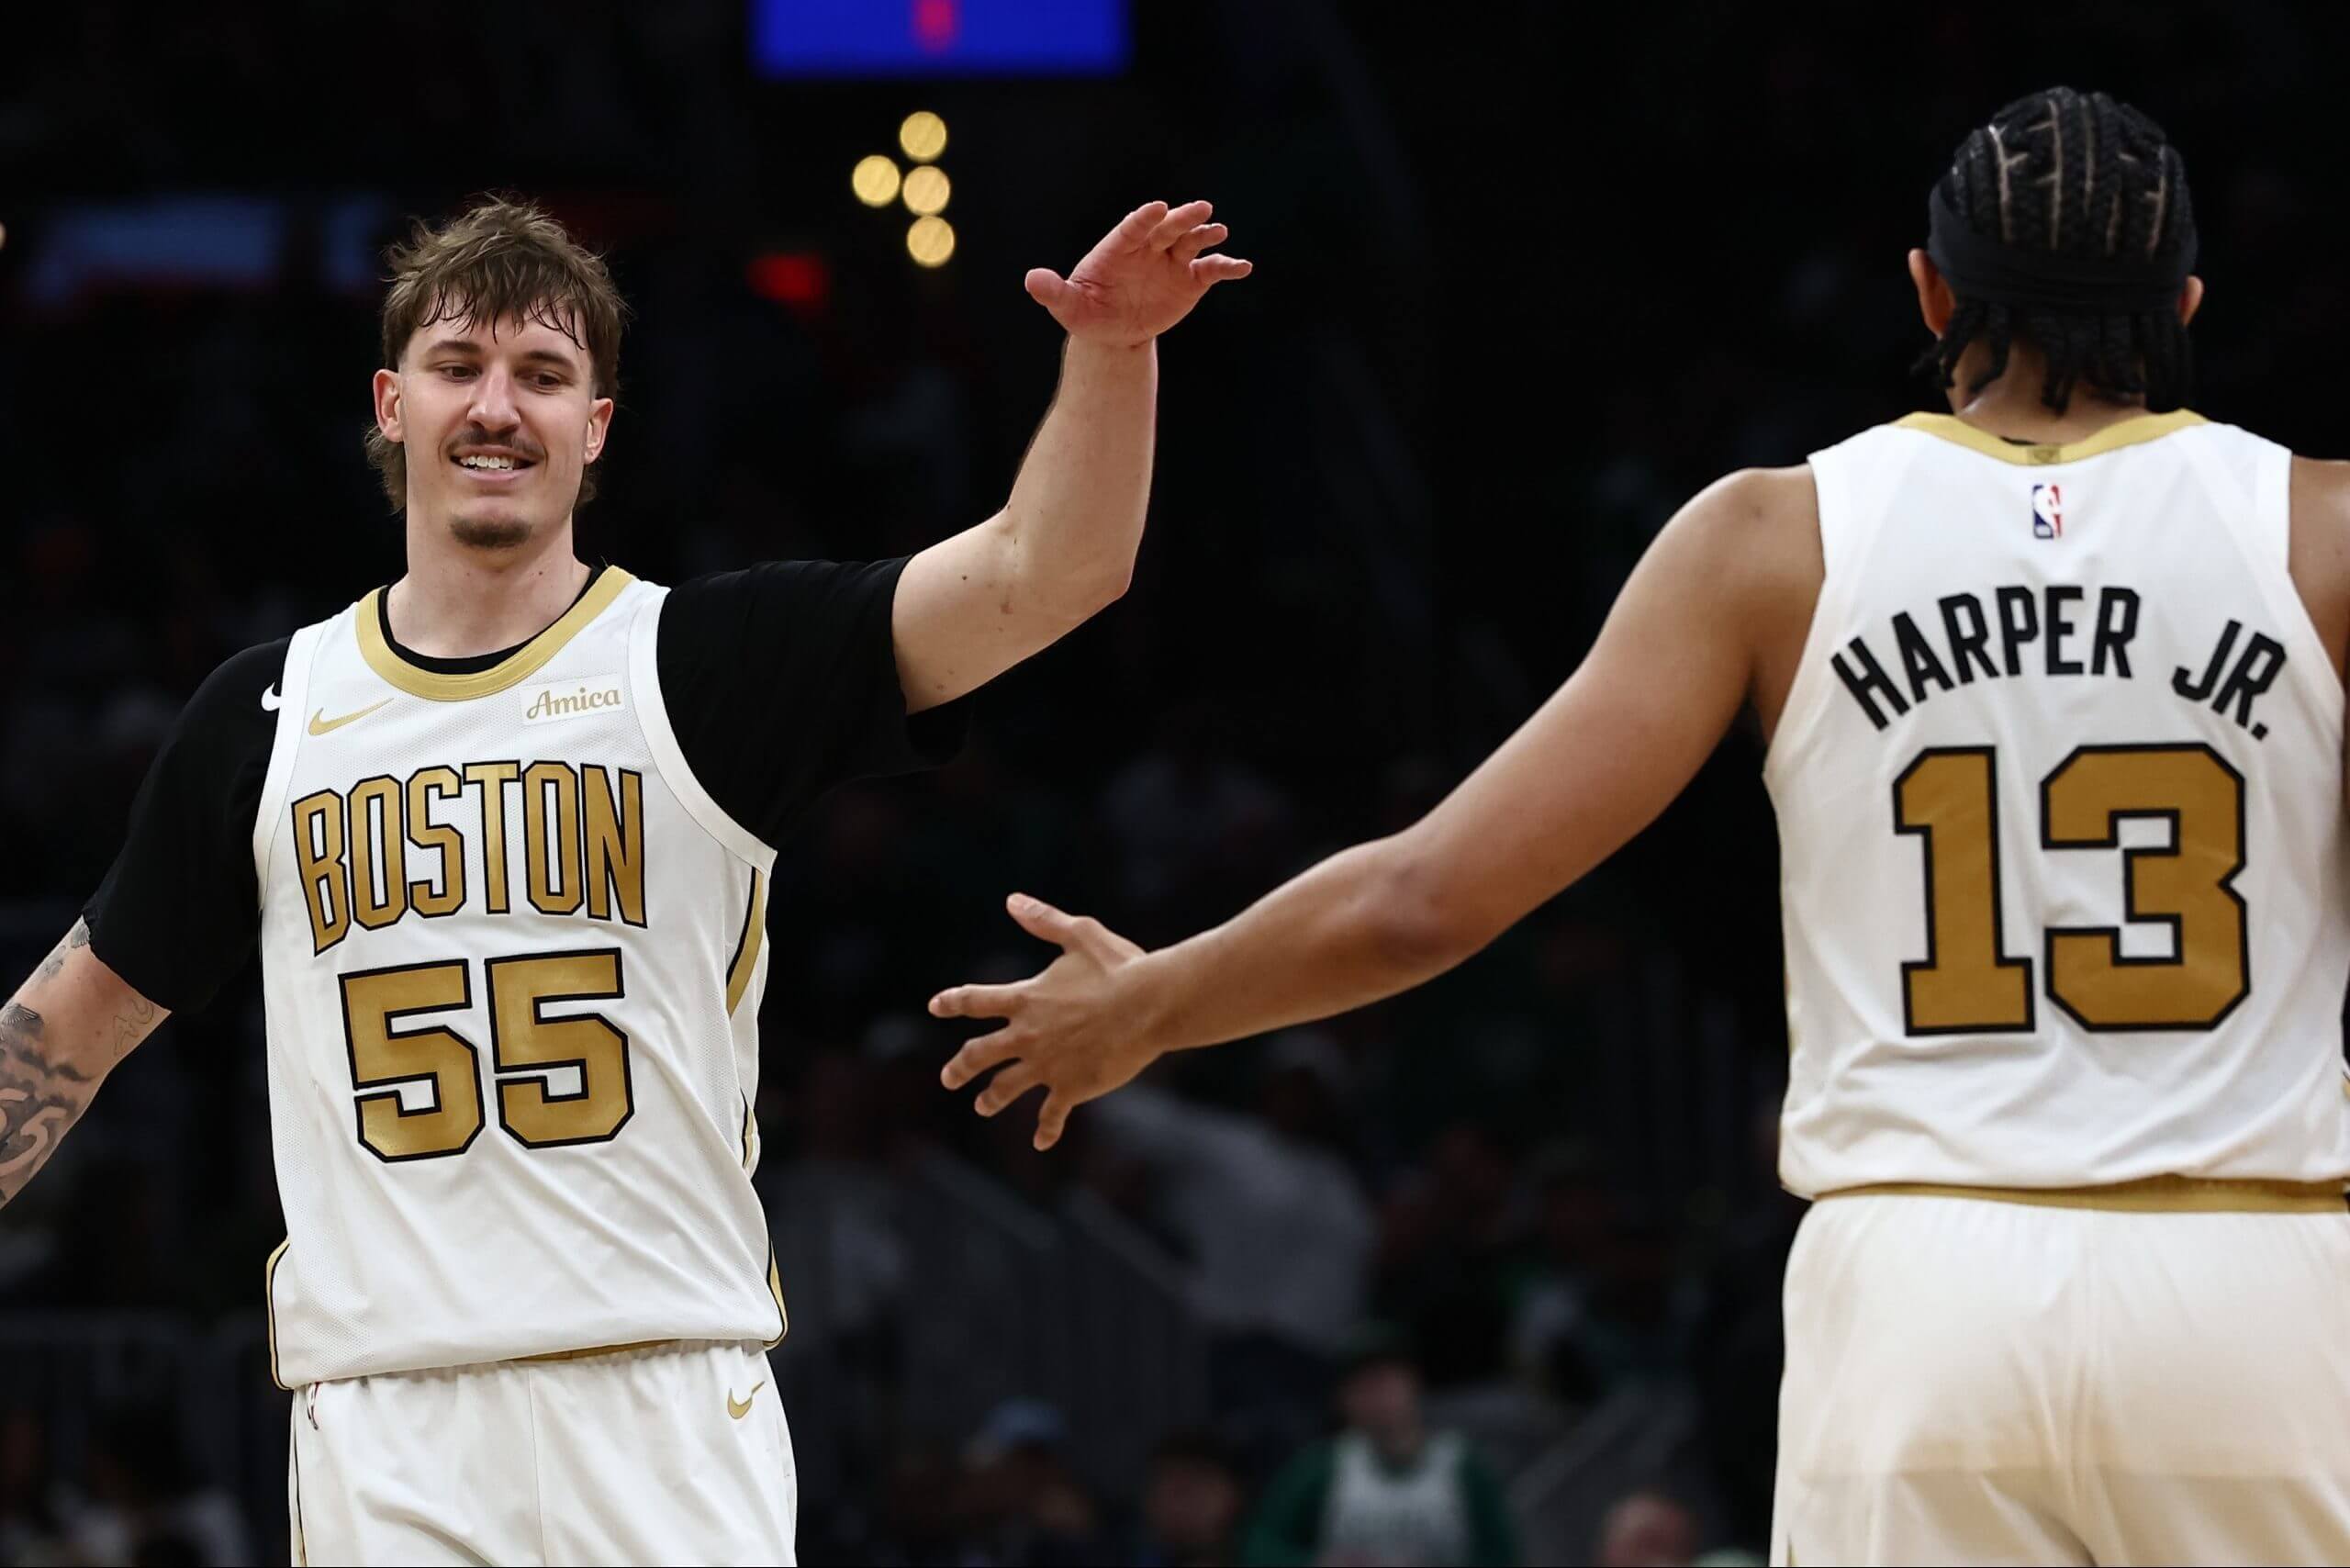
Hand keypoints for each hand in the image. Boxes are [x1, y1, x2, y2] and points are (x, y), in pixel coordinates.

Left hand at [930, 893, 1157, 1148]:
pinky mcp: (1071, 1088)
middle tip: (949, 1078)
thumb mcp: (1080, 935)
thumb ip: (1044, 921)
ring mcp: (1046, 1065)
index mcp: (1026, 999)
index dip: (953, 1002)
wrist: (1150, 1005)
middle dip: (960, 1067)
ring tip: (982, 1106)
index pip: (975, 1001)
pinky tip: (1041, 1144)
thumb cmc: (1119, 966)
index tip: (935, 1005)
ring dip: (991, 1098)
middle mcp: (1027, 1035)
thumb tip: (1012, 901)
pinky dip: (1046, 1130)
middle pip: (978, 1054)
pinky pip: (1052, 1114)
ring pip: (1005, 1088)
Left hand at [1025, 200, 1251, 346]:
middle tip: (1201, 208)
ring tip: (1219, 232)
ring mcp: (1171, 261)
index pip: (1132, 228)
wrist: (1113, 331)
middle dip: (1183, 218)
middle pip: (1167, 228)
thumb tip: (1032, 280)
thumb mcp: (1068, 306)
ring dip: (1206, 235)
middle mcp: (1148, 248)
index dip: (1144, 219)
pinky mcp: (1189, 280)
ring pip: (1191, 242)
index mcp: (1118, 248)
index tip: (1157, 209)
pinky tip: (1243, 267)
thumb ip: (1054, 292)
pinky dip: (1227, 267)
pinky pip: (1210, 270)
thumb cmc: (1088, 313)